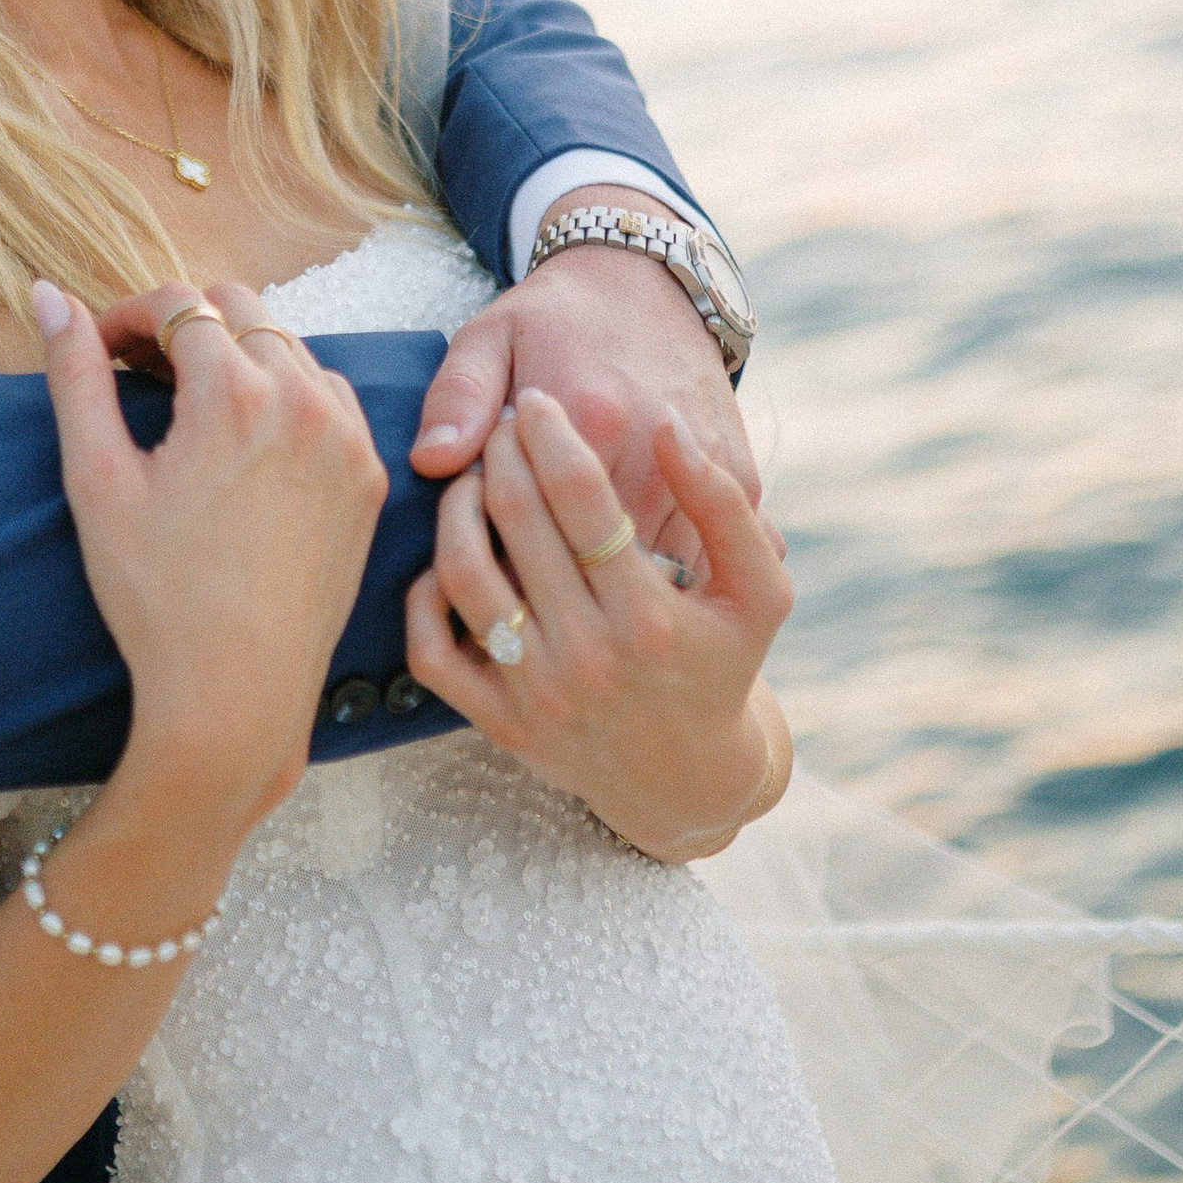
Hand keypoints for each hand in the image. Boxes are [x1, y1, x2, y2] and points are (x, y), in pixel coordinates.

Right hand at [39, 279, 387, 833]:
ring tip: (190, 407)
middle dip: (182, 325)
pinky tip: (249, 439)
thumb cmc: (156, 596)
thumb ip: (74, 375)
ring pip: (288, 347)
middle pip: (238, 308)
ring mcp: (346, 438)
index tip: (98, 352)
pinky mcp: (367, 478)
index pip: (178, 302)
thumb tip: (46, 293)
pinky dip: (289, 394)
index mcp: (234, 392)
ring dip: (237, 355)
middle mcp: (303, 400)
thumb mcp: (97, 480)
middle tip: (137, 374)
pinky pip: (330, 397)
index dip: (127, 316)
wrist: (236, 693)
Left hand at [406, 392, 793, 858]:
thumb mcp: (759, 591)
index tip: (538, 403)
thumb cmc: (721, 663)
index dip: (549, 433)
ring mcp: (537, 693)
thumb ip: (725, 507)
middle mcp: (589, 657)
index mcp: (650, 617)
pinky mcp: (497, 722)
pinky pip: (431, 648)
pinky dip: (424, 593)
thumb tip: (667, 430)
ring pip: (465, 573)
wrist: (684, 780)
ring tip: (471, 475)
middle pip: (517, 518)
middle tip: (503, 425)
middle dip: (502, 452)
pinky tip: (448, 554)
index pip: (579, 494)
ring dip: (456, 506)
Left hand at [411, 228, 759, 572]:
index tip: (479, 570)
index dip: (505, 557)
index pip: (537, 528)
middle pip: (599, 561)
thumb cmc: (554, 316)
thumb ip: (457, 398)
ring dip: (619, 590)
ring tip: (577, 593)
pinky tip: (629, 574)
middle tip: (524, 589)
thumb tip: (431, 462)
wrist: (648, 278)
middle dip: (559, 586)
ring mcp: (703, 469)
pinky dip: (669, 574)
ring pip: (656, 572)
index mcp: (588, 417)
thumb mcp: (488, 336)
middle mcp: (653, 451)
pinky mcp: (739, 478)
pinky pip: (703, 555)